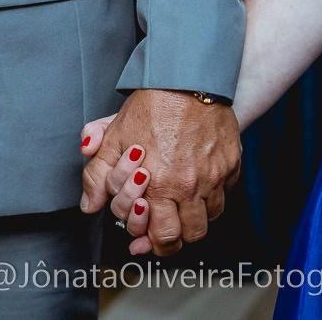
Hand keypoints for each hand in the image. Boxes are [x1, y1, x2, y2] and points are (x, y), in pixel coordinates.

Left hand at [78, 91, 239, 256]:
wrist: (188, 79)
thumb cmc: (151, 106)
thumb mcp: (113, 137)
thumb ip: (98, 176)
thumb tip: (90, 205)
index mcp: (158, 184)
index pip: (161, 237)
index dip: (152, 244)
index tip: (144, 240)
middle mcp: (189, 186)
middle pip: (189, 236)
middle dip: (175, 238)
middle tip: (165, 229)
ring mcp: (214, 177)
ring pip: (209, 220)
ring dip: (194, 219)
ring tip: (181, 207)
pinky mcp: (231, 165)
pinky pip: (225, 195)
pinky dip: (212, 197)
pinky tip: (198, 185)